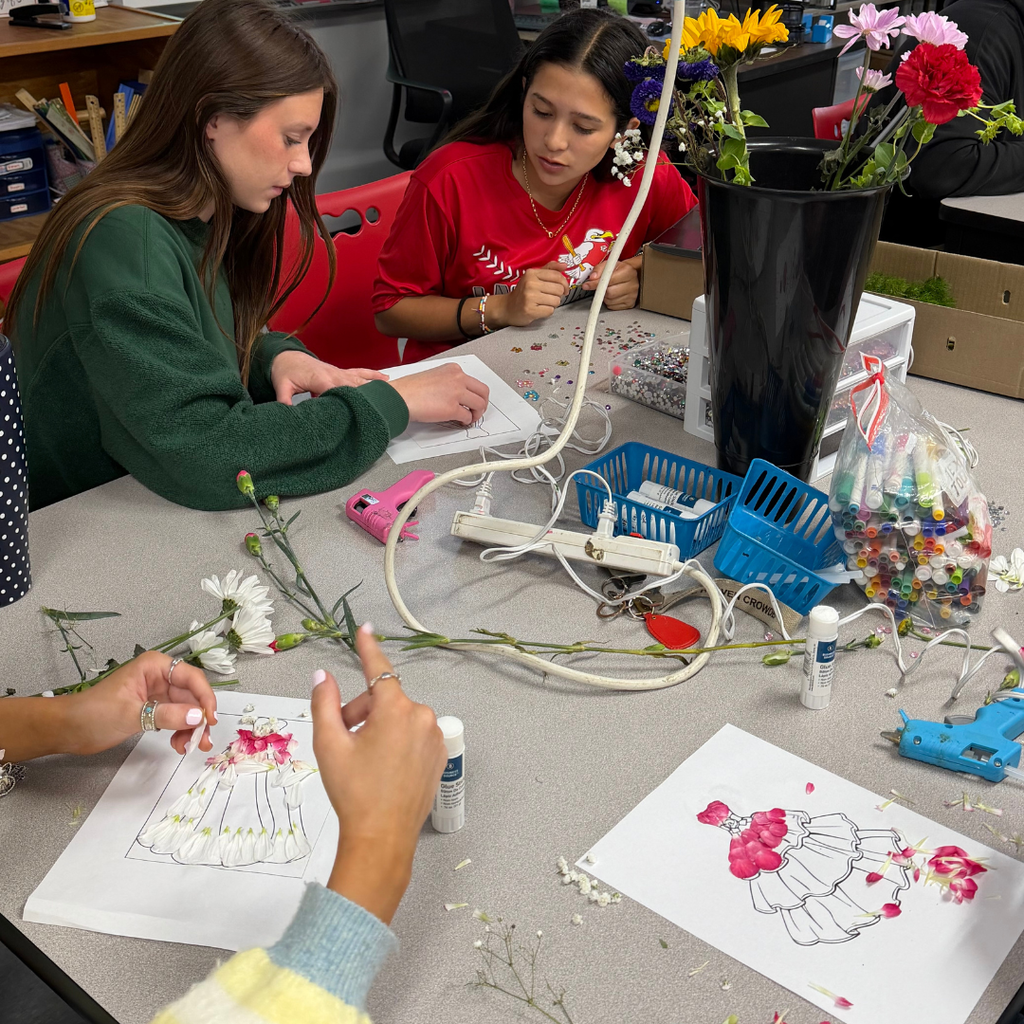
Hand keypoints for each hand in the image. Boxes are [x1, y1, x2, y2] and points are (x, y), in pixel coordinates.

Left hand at [65, 652, 217, 756]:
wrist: (68, 729)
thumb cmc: (94, 714)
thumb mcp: (132, 714)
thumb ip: (167, 715)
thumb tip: (198, 717)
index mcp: (154, 667)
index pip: (191, 677)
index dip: (205, 697)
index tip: (210, 719)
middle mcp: (159, 677)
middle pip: (192, 695)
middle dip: (198, 718)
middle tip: (202, 741)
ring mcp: (157, 694)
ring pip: (186, 709)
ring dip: (191, 728)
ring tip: (188, 747)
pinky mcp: (153, 709)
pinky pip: (176, 718)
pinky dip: (180, 731)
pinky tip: (177, 744)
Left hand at [271, 350, 388, 404]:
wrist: (287, 357)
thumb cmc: (285, 372)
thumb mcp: (281, 386)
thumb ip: (284, 400)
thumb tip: (286, 413)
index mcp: (319, 378)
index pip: (336, 389)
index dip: (348, 398)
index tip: (359, 409)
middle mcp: (333, 374)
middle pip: (354, 386)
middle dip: (367, 396)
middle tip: (382, 406)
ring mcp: (339, 372)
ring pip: (360, 380)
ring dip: (374, 387)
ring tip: (391, 395)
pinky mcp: (341, 372)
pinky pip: (360, 373)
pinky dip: (373, 376)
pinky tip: (386, 380)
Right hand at [312, 624, 446, 923]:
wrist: (382, 837)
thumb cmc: (354, 791)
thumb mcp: (329, 745)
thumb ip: (324, 704)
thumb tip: (322, 676)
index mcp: (396, 709)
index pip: (379, 670)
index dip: (368, 648)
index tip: (365, 629)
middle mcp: (422, 716)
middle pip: (384, 700)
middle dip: (361, 712)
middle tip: (343, 739)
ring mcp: (434, 737)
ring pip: (399, 718)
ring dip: (379, 728)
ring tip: (362, 759)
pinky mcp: (440, 756)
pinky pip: (414, 736)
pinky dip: (397, 742)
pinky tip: (383, 768)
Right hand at [388, 362, 489, 425]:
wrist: (399, 397)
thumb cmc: (410, 389)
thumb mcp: (433, 376)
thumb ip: (448, 382)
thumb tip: (456, 395)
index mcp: (453, 369)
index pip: (473, 381)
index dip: (475, 393)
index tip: (473, 400)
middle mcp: (457, 378)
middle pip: (483, 391)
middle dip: (483, 403)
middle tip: (478, 410)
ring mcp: (456, 393)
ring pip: (480, 404)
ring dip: (477, 413)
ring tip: (470, 418)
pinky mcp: (452, 408)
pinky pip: (468, 417)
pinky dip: (466, 421)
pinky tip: (460, 422)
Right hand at [490, 262, 568, 326]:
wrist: (507, 308)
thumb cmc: (523, 292)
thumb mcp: (534, 276)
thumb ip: (549, 269)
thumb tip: (564, 265)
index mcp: (532, 273)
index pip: (557, 276)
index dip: (565, 283)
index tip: (565, 289)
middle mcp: (530, 283)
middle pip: (559, 289)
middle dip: (558, 295)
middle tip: (550, 297)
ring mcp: (529, 297)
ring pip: (556, 301)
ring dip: (553, 304)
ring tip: (544, 303)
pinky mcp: (530, 310)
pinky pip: (550, 311)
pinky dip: (547, 311)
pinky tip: (540, 309)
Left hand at [583, 258, 639, 309]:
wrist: (632, 276)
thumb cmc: (620, 270)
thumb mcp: (609, 265)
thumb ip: (598, 269)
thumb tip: (592, 277)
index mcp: (628, 272)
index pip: (609, 280)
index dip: (596, 283)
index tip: (587, 285)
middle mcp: (632, 284)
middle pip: (609, 292)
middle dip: (601, 290)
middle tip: (601, 286)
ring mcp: (632, 296)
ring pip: (609, 300)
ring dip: (604, 296)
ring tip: (609, 289)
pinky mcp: (629, 304)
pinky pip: (612, 306)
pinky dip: (609, 302)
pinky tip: (613, 295)